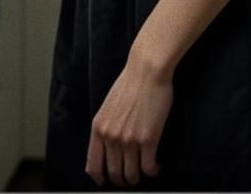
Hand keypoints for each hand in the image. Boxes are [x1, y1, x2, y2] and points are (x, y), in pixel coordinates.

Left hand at [85, 54, 173, 187]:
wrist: (147, 70)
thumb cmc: (130, 84)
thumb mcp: (108, 106)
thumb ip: (106, 127)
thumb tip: (108, 148)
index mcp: (98, 128)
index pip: (93, 167)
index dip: (101, 178)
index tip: (107, 181)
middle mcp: (111, 137)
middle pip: (115, 174)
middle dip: (123, 180)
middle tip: (132, 176)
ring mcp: (129, 140)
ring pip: (132, 175)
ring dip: (139, 176)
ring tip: (145, 168)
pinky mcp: (148, 139)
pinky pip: (149, 168)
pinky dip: (153, 170)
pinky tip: (156, 164)